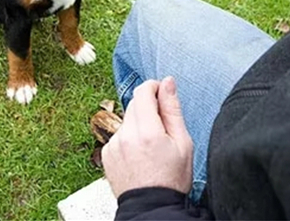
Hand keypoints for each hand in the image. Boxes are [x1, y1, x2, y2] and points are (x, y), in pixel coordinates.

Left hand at [102, 77, 193, 197]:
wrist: (151, 207)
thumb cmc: (171, 179)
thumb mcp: (182, 142)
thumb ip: (172, 109)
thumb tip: (168, 82)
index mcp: (147, 131)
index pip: (143, 92)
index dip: (154, 87)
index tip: (162, 92)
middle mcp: (126, 135)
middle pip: (134, 104)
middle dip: (149, 107)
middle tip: (163, 126)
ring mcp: (113, 145)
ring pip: (127, 120)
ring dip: (139, 124)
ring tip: (152, 146)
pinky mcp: (106, 153)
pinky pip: (119, 135)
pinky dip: (129, 138)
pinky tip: (140, 154)